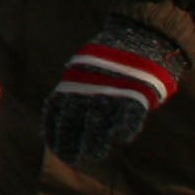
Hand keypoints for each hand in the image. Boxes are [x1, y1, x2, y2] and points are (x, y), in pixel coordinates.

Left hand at [40, 21, 186, 166]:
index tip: (55, 150)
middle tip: (71, 159)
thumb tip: (58, 117)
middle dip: (71, 141)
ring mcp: (111, 90)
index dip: (55, 132)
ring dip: (96, 140)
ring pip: (99, 121)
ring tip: (96, 154)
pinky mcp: (135, 92)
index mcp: (72, 80)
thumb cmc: (109, 60)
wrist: (140, 35)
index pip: (57, 111)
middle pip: (74, 119)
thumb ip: (74, 92)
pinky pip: (128, 114)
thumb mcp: (84, 71)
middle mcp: (87, 86)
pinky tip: (123, 137)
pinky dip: (125, 127)